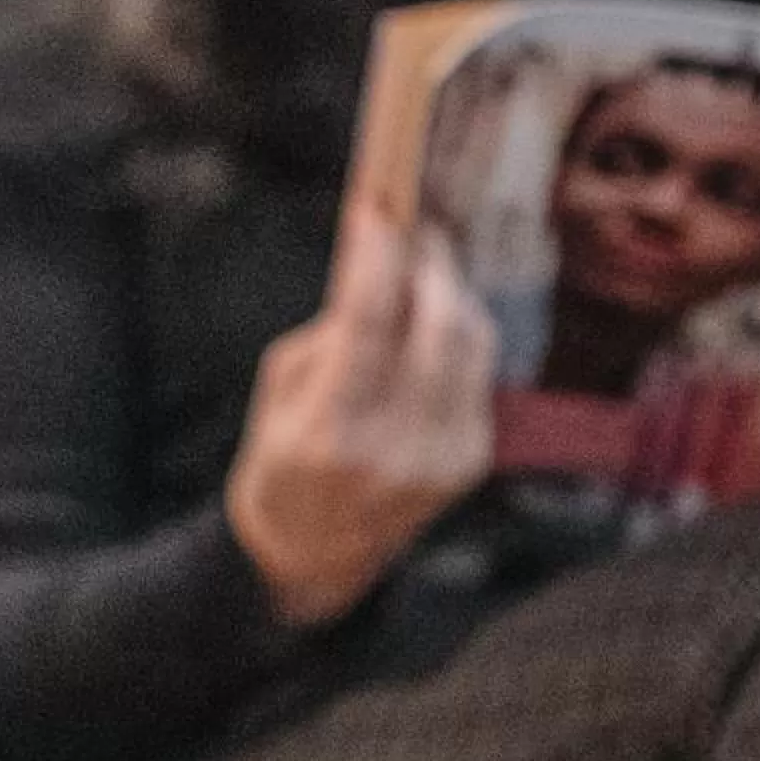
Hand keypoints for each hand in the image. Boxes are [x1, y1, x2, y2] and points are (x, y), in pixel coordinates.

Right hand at [225, 208, 496, 624]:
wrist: (308, 552)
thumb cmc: (282, 458)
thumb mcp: (281, 388)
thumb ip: (332, 329)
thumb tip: (383, 260)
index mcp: (331, 430)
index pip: (368, 321)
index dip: (377, 254)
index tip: (377, 208)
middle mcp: (394, 448)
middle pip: (440, 327)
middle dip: (430, 265)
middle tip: (415, 231)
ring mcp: (440, 459)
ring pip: (472, 345)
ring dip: (451, 295)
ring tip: (426, 270)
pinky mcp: (469, 463)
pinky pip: (478, 375)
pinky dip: (459, 339)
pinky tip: (434, 325)